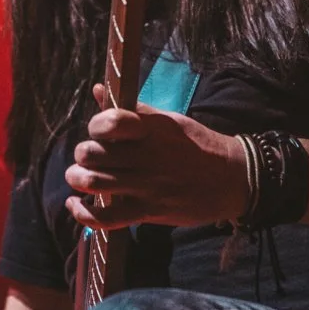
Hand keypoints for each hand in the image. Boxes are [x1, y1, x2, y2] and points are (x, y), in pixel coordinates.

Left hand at [64, 85, 247, 229]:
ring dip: (78, 179)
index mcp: (149, 129)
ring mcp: (145, 185)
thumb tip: (99, 91)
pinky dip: (83, 214)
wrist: (232, 179)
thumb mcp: (169, 121)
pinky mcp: (147, 211)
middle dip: (83, 155)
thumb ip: (132, 109)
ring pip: (91, 182)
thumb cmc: (198, 146)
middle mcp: (144, 155)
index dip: (97, 127)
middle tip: (90, 158)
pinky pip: (105, 218)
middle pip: (90, 153)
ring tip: (80, 177)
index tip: (102, 133)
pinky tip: (76, 205)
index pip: (106, 122)